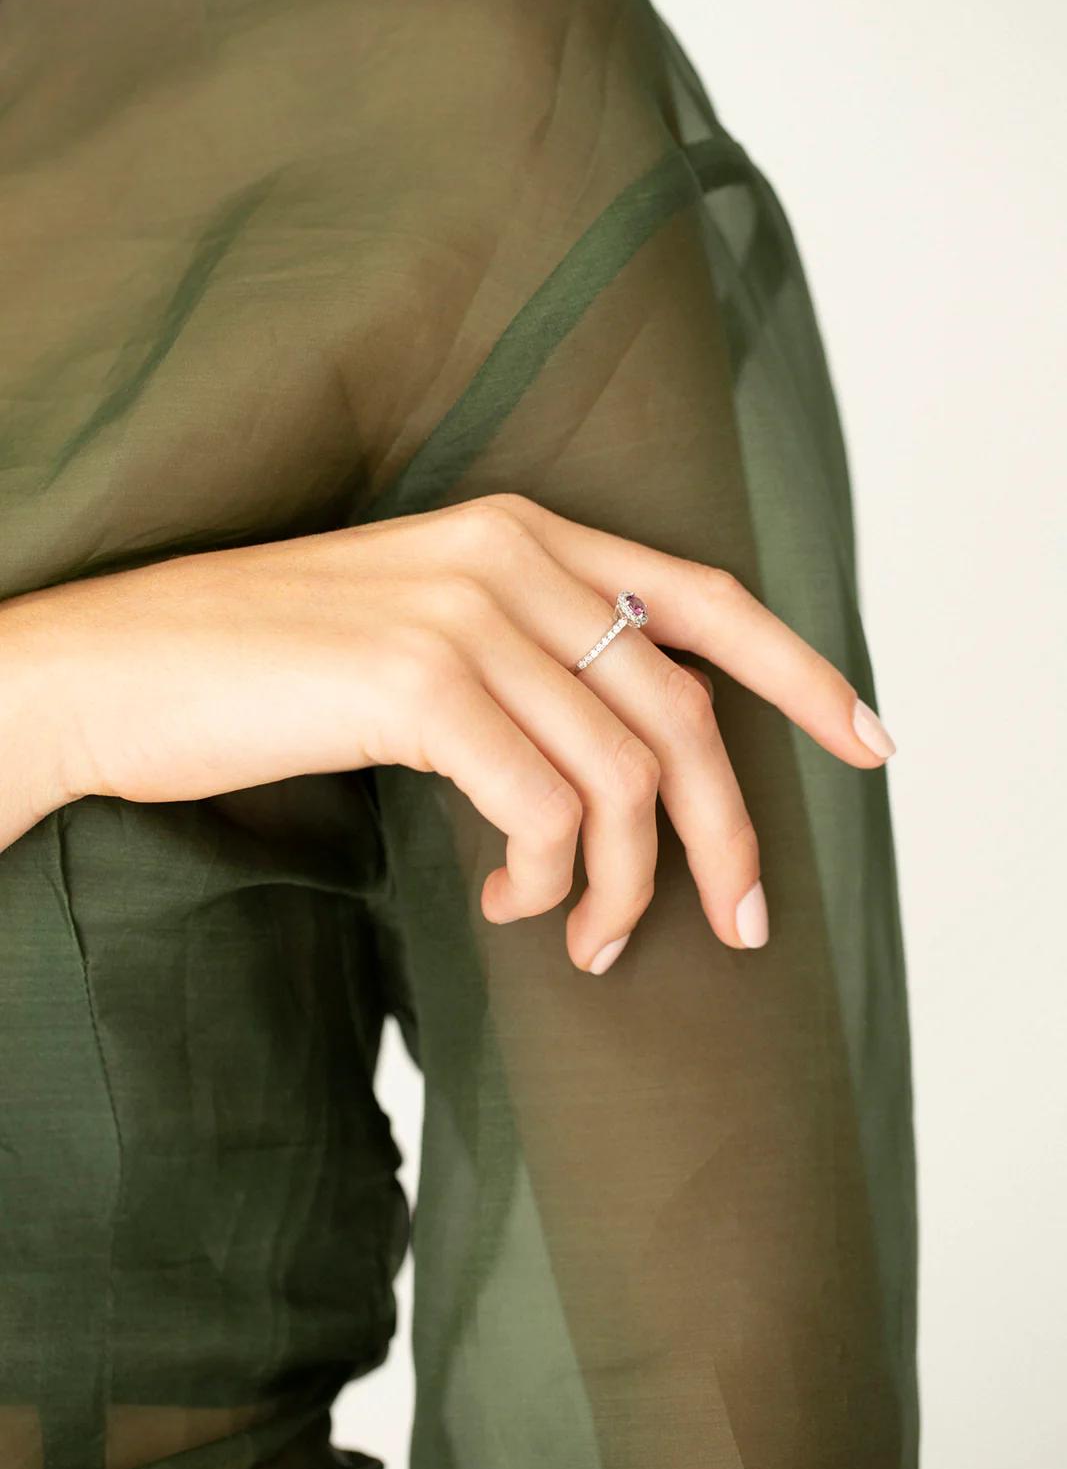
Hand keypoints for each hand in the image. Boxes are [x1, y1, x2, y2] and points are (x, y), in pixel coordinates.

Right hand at [0, 493, 894, 970]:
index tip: (868, 741)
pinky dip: (547, 879)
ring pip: (623, 773)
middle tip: (739, 922)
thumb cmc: (261, 665)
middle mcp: (508, 554)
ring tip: (586, 938)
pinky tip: (505, 904)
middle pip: (681, 706)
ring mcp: (464, 612)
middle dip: (729, 828)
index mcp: (520, 531)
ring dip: (623, 881)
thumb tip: (618, 771)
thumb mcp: (418, 633)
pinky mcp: (418, 683)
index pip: (702, 596)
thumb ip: (525, 665)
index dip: (801, 671)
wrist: (115, 665)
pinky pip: (543, 809)